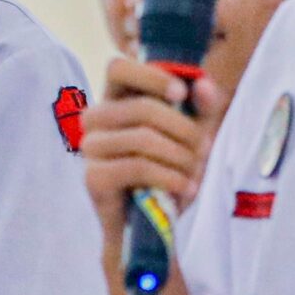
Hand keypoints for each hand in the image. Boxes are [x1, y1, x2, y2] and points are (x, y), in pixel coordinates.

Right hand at [84, 57, 226, 232]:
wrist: (150, 227)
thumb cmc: (167, 175)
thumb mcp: (192, 138)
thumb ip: (201, 109)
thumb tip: (204, 84)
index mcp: (115, 101)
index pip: (118, 68)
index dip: (151, 75)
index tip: (181, 93)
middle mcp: (95, 120)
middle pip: (141, 107)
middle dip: (183, 128)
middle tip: (204, 149)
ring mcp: (90, 148)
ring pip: (142, 138)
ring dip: (180, 157)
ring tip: (194, 173)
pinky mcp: (93, 177)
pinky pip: (137, 167)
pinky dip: (170, 177)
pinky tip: (185, 188)